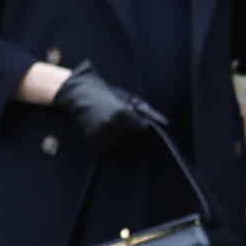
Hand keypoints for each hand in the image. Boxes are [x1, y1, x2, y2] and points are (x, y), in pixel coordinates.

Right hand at [53, 61, 167, 148]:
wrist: (79, 95)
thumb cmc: (107, 94)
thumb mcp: (127, 99)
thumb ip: (145, 112)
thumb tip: (165, 124)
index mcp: (124, 113)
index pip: (144, 130)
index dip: (144, 129)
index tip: (140, 126)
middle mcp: (113, 125)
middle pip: (134, 141)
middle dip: (134, 136)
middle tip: (127, 127)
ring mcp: (102, 134)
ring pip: (122, 148)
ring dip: (123, 142)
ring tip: (117, 130)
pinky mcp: (93, 140)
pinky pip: (109, 150)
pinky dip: (112, 145)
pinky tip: (109, 134)